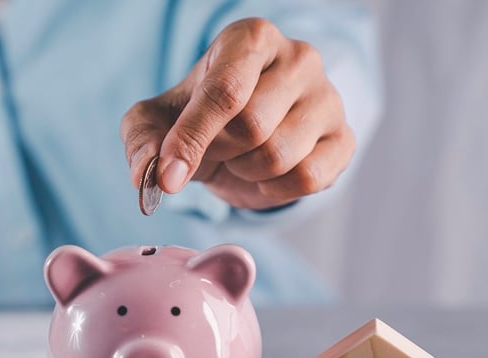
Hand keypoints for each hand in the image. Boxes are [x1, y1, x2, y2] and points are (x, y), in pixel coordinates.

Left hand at [121, 18, 354, 209]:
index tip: (167, 176)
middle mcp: (299, 57)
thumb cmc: (197, 118)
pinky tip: (265, 174)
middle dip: (219, 152)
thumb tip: (149, 175)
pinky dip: (274, 189)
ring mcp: (328, 97)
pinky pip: (308, 178)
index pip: (224, 92)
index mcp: (250, 38)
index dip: (191, 138)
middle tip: (212, 149)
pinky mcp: (344, 138)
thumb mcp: (156, 122)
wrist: (239, 140)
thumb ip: (143, 141)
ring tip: (239, 157)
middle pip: (252, 126)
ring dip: (245, 171)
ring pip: (279, 155)